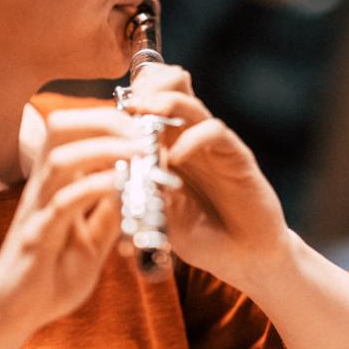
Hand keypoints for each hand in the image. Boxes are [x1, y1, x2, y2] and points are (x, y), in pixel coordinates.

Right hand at [0, 107, 140, 335]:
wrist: (11, 316)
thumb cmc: (49, 277)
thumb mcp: (92, 242)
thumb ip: (110, 214)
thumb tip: (139, 188)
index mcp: (55, 184)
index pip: (76, 131)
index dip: (111, 121)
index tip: (148, 129)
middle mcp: (41, 188)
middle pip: (62, 129)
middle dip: (105, 121)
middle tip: (145, 132)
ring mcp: (36, 210)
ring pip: (61, 159)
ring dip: (103, 147)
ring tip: (141, 150)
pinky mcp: (35, 237)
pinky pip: (63, 203)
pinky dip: (93, 187)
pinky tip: (120, 184)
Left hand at [123, 64, 289, 283]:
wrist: (244, 257)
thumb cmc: (200, 235)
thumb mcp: (160, 215)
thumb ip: (141, 193)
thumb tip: (114, 170)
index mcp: (168, 148)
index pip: (149, 107)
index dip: (129, 101)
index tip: (105, 113)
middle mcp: (190, 140)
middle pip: (170, 92)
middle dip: (147, 90)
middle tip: (126, 101)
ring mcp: (214, 146)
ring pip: (191, 106)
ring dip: (165, 104)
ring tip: (144, 112)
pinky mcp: (237, 157)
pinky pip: (214, 133)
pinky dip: (192, 139)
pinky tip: (176, 158)